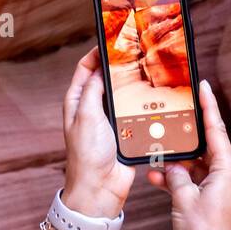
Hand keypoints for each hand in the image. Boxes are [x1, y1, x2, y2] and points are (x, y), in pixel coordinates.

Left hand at [62, 47, 135, 215]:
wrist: (100, 190)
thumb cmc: (87, 155)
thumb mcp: (86, 116)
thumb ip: (93, 91)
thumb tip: (100, 68)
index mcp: (77, 101)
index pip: (85, 68)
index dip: (96, 53)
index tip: (111, 39)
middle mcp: (92, 108)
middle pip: (106, 79)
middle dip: (118, 65)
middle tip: (134, 51)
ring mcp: (109, 121)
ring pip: (122, 95)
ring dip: (132, 84)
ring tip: (147, 69)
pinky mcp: (124, 133)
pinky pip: (134, 113)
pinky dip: (142, 104)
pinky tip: (153, 96)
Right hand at [147, 78, 230, 229]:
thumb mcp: (182, 198)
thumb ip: (176, 175)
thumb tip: (172, 166)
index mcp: (229, 171)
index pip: (217, 130)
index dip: (208, 106)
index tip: (203, 85)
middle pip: (207, 149)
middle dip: (185, 141)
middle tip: (170, 122)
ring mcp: (228, 193)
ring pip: (200, 168)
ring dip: (179, 165)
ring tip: (156, 160)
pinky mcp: (220, 205)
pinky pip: (199, 184)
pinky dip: (183, 181)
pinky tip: (160, 180)